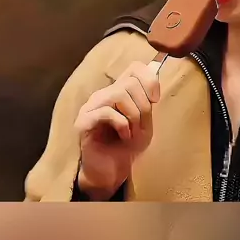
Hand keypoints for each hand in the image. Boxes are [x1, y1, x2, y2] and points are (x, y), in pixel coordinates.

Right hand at [74, 61, 159, 199]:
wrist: (111, 172)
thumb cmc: (128, 147)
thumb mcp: (145, 121)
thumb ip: (148, 99)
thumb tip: (155, 69)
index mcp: (118, 92)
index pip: (134, 67)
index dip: (149, 79)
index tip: (156, 100)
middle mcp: (103, 95)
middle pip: (129, 82)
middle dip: (143, 106)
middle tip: (142, 126)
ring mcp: (90, 107)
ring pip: (118, 94)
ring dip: (133, 115)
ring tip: (134, 132)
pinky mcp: (83, 122)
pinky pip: (106, 112)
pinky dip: (122, 124)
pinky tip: (125, 136)